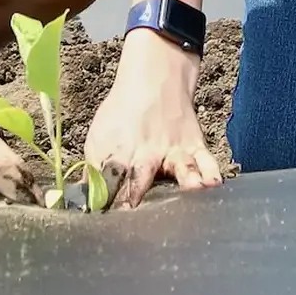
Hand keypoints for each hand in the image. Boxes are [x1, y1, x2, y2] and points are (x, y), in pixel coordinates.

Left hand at [81, 30, 220, 206]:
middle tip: (132, 215)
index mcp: (119, 153)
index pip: (109, 181)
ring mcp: (173, 151)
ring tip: (190, 190)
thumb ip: (93, 171)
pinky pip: (206, 160)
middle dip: (136, 196)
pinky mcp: (194, 147)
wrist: (154, 78)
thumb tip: (81, 201)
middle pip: (141, 178)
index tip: (100, 217)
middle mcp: (147, 155)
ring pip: (180, 167)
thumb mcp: (99, 136)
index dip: (105, 200)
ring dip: (184, 180)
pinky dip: (211, 172)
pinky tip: (214, 184)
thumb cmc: (123, 112)